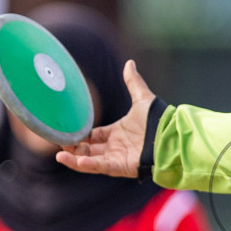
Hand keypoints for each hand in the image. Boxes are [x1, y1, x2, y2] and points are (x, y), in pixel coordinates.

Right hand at [56, 59, 155, 177]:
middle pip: (88, 150)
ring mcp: (117, 158)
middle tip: (59, 142)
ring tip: (59, 154)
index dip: (80, 135)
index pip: (94, 136)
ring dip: (75, 158)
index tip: (66, 131)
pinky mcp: (121, 167)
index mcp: (118, 132)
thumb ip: (133, 82)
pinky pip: (102, 167)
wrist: (172, 135)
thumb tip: (129, 63)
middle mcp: (116, 147)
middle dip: (73, 147)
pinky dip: (89, 165)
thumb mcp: (142, 98)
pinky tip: (76, 161)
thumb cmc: (159, 119)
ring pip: (90, 161)